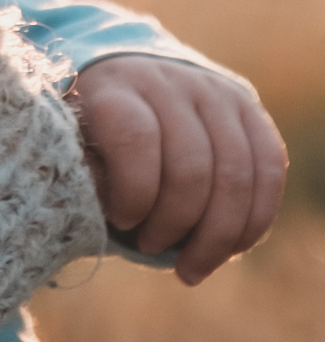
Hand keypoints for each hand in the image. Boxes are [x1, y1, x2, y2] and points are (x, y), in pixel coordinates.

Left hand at [71, 54, 285, 283]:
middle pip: (192, 166)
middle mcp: (167, 80)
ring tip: (191, 267)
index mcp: (115, 86)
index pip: (135, 137)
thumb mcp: (71, 144)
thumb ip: (87, 176)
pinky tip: (231, 248)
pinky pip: (269, 169)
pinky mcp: (248, 107)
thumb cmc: (93, 127)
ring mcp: (212, 90)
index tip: (120, 220)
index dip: (133, 192)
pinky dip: (255, 219)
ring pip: (236, 175)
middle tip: (150, 248)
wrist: (128, 73)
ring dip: (218, 237)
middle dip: (175, 225)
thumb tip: (118, 216)